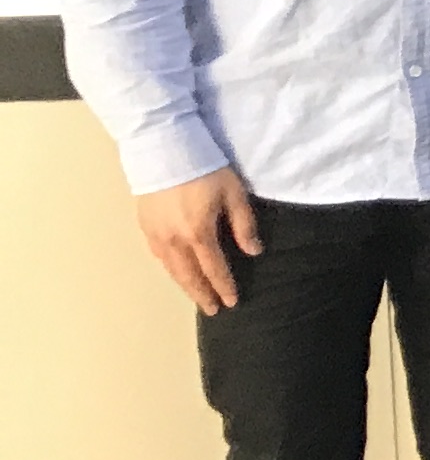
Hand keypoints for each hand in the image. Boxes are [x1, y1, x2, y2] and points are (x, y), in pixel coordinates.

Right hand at [135, 166, 261, 316]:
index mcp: (199, 233)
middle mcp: (174, 239)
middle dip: (202, 294)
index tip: (231, 302)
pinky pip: (158, 255)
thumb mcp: (234, 194)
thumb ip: (244, 225)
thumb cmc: (206, 169)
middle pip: (189, 275)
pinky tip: (175, 272)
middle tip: (212, 310)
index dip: (224, 287)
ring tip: (196, 297)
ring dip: (184, 285)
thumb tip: (254, 251)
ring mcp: (156, 234)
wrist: (164, 149)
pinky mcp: (145, 225)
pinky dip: (169, 268)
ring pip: (171, 268)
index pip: (214, 269)